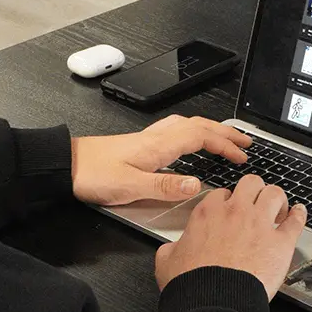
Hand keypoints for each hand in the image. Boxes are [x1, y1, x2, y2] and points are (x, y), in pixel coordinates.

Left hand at [72, 115, 251, 204]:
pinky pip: (177, 130)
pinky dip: (194, 132)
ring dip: (211, 130)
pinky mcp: (140, 144)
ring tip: (225, 138)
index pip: (202, 137)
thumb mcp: (130, 186)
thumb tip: (198, 185)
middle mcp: (157, 137)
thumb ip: (165, 186)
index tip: (242, 155)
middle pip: (199, 126)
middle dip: (225, 132)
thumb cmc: (93, 175)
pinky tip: (191, 142)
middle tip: (245, 141)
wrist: (66, 165)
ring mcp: (149, 138)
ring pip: (188, 125)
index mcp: (159, 145)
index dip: (225, 144)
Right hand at [155, 175, 306, 299]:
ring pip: (274, 193)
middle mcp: (236, 212)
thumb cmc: (192, 284)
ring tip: (278, 209)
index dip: (228, 202)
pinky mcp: (281, 242)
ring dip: (277, 199)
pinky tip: (299, 213)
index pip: (222, 194)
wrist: (214, 303)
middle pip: (251, 183)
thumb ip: (171, 248)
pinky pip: (296, 220)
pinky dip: (299, 215)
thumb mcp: (167, 261)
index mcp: (208, 213)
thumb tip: (171, 249)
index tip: (230, 211)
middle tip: (256, 203)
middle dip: (254, 191)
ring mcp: (260, 224)